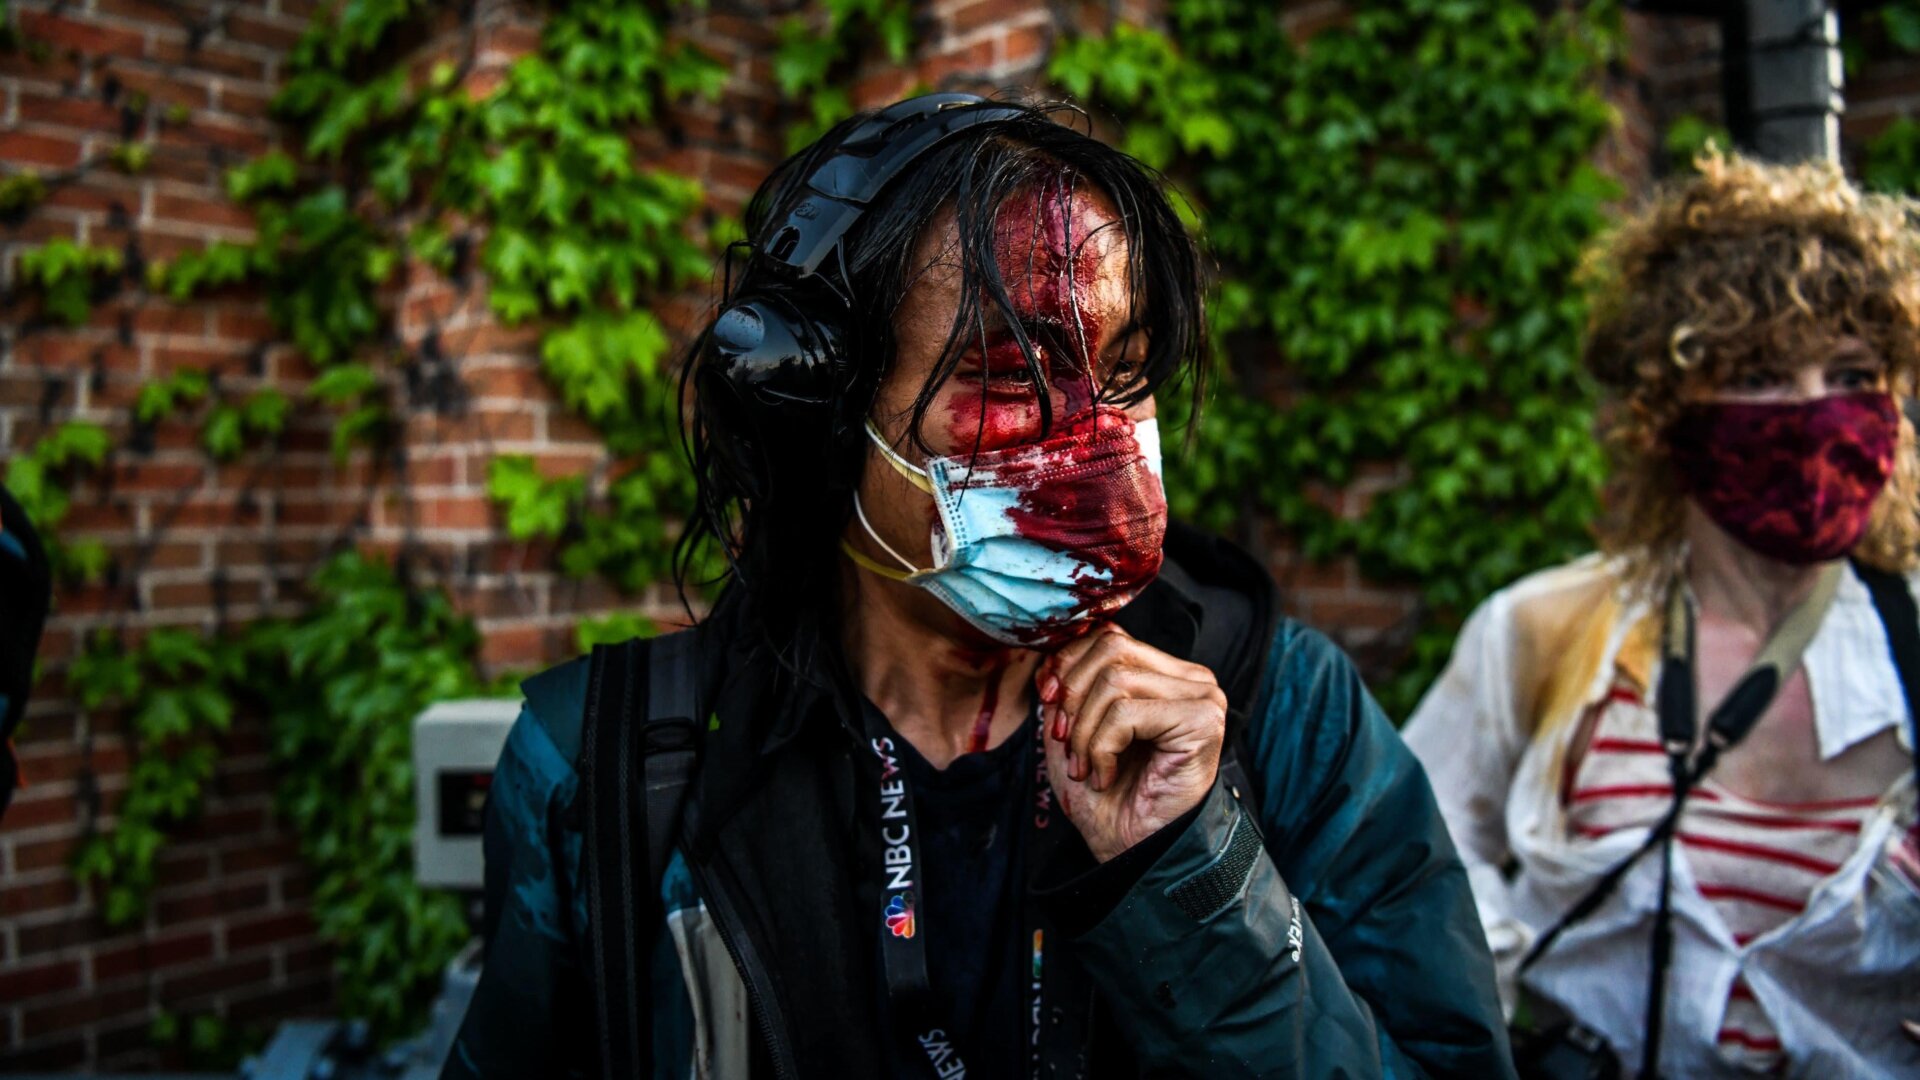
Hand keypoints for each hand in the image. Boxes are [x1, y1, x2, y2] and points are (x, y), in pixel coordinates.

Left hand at [1036, 624, 1225, 861]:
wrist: (1132, 849)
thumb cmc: (1106, 795)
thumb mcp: (1073, 729)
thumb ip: (1066, 687)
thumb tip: (1049, 658)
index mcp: (1164, 673)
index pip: (1108, 636)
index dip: (1067, 664)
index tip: (1048, 703)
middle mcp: (1191, 678)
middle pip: (1111, 650)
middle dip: (1073, 698)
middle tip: (1065, 743)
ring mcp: (1202, 697)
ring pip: (1116, 681)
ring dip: (1085, 731)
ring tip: (1086, 767)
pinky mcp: (1202, 721)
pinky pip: (1127, 713)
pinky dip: (1102, 748)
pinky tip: (1105, 776)